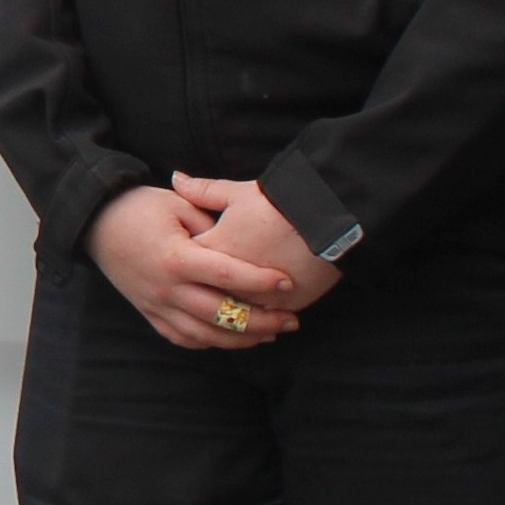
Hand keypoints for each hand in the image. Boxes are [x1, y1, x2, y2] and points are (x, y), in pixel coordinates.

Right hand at [87, 183, 306, 351]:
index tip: (288, 282)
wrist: (95, 224)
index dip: (260, 281)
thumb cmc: (138, 208)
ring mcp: (156, 306)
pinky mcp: (150, 314)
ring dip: (241, 339)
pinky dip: (211, 342)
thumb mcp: (176, 203)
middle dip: (261, 321)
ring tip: (271, 333)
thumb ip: (211, 220)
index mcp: (175, 258)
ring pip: (205, 334)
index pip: (226, 275)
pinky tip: (234, 338)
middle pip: (221, 315)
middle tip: (292, 320)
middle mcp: (166, 289)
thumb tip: (245, 237)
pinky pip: (184, 338)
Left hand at [171, 173, 344, 315]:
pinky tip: (254, 323)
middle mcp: (229, 281)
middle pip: (204, 297)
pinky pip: (260, 324)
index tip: (190, 257)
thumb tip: (177, 179)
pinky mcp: (281, 307)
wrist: (327, 219)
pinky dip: (255, 324)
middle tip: (201, 292)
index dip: (186, 259)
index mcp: (213, 251)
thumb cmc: (280, 203)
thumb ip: (203, 191)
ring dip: (229, 317)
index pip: (185, 263)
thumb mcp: (237, 193)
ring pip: (231, 317)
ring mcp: (256, 298)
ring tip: (230, 313)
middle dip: (202, 295)